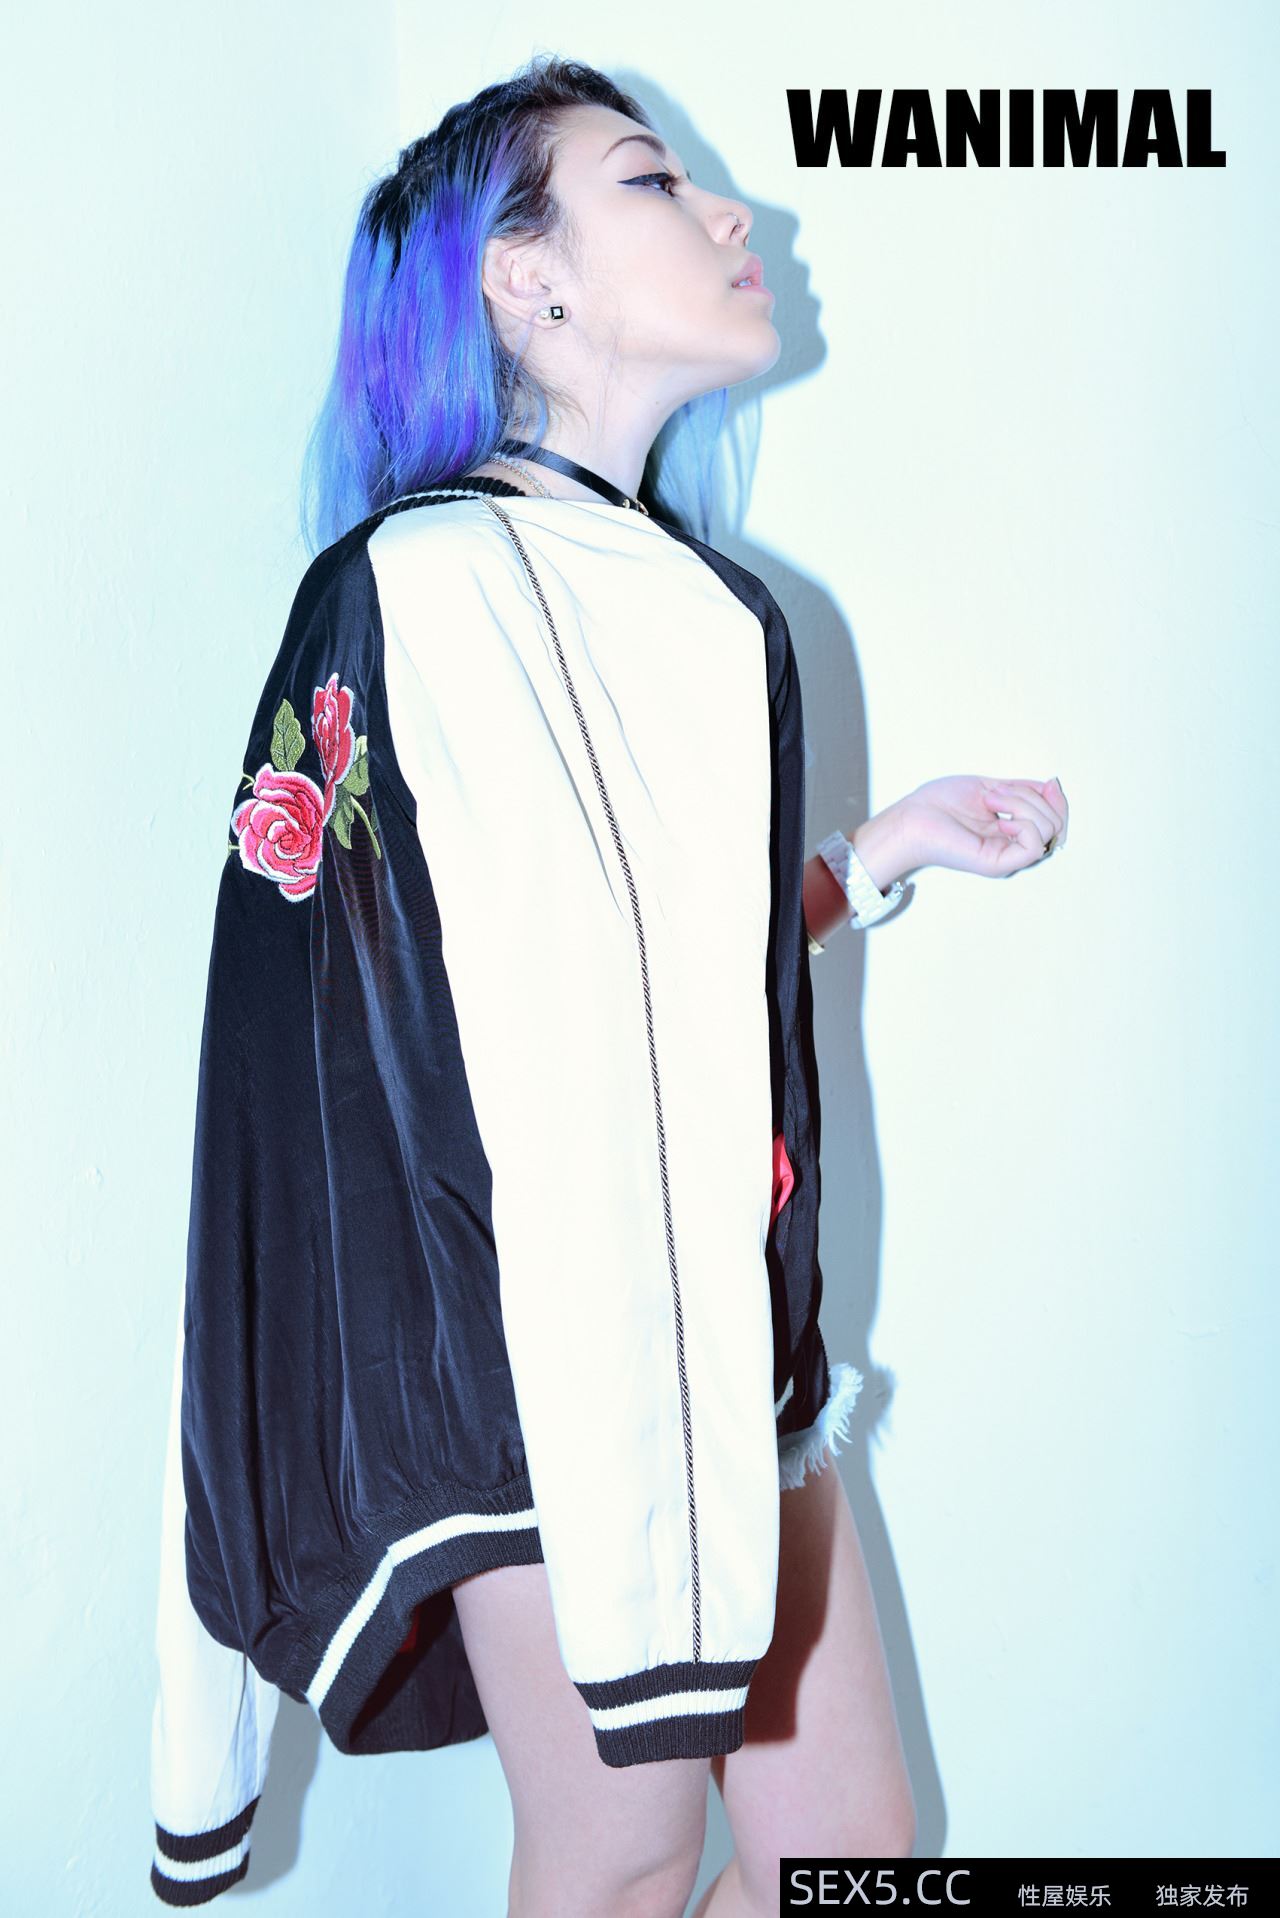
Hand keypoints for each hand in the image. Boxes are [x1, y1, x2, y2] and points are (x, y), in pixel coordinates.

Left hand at [898, 775, 1068, 877]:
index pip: (1055, 821)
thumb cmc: (940, 804)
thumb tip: (1053, 786)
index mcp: (1012, 831)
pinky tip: (1000, 819)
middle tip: (996, 792)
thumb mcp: (992, 787)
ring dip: (1022, 804)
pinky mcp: (998, 864)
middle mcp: (1012, 846)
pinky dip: (1024, 824)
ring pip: (1048, 831)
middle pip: (1056, 824)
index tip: (1050, 782)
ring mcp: (1007, 857)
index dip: (1059, 801)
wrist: (913, 818)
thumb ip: (1023, 789)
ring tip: (990, 801)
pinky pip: (1034, 846)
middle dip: (1034, 798)